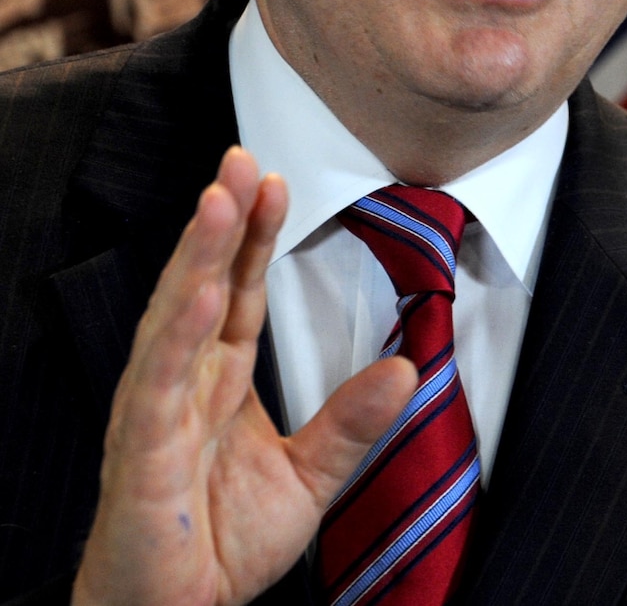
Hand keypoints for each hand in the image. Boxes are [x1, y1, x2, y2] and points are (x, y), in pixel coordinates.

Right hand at [71, 147, 416, 605]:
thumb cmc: (219, 545)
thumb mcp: (307, 480)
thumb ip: (350, 425)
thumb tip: (406, 370)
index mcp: (218, 380)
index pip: (237, 289)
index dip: (253, 236)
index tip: (275, 182)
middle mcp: (183, 382)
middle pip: (204, 284)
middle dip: (223, 220)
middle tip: (243, 158)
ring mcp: (157, 412)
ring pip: (176, 317)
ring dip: (199, 255)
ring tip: (222, 198)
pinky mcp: (142, 455)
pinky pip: (161, 386)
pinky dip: (180, 336)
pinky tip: (204, 292)